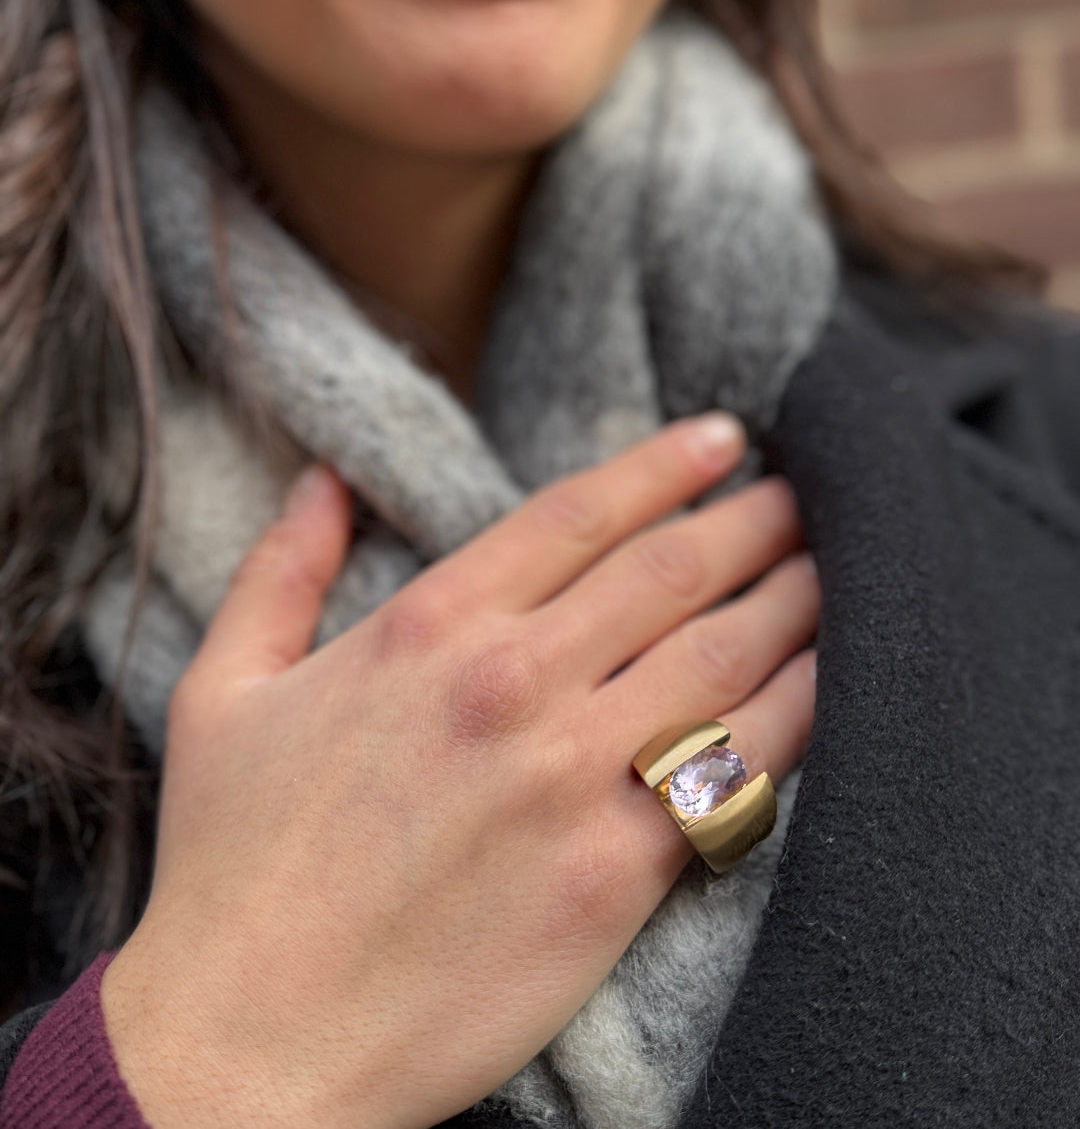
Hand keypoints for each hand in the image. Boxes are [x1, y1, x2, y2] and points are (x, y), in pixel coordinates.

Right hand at [101, 413, 817, 1128]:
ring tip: (836, 568)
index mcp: (430, 627)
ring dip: (793, 598)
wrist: (253, 1039)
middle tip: (802, 496)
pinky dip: (797, 712)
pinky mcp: (616, 869)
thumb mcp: (225, 690)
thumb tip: (319, 481)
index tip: (724, 438)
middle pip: (671, 569)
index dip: (665, 465)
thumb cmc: (233, 865)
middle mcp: (514, 680)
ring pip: (722, 651)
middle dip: (752, 521)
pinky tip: (829, 682)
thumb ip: (279, 570)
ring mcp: (572, 772)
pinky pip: (737, 770)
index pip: (580, 513)